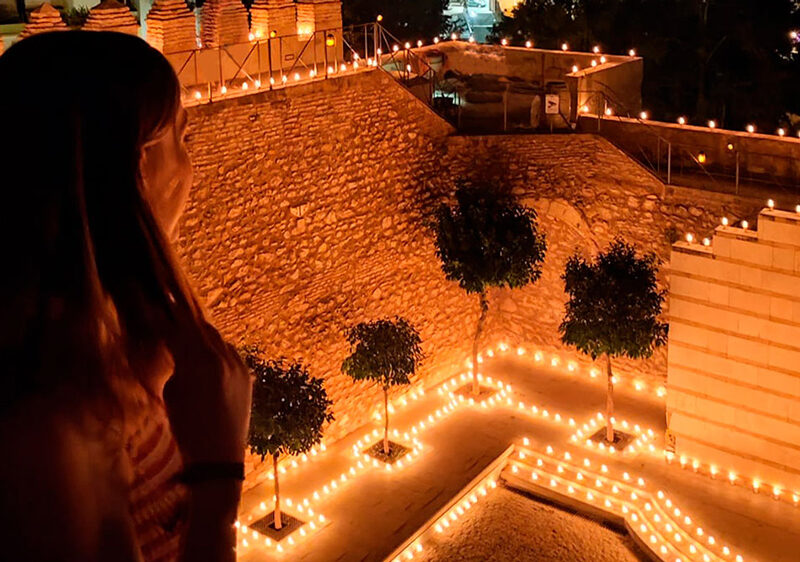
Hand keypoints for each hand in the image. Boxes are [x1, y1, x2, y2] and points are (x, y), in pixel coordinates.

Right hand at [162, 303, 251, 465]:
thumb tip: (176, 346)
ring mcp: (239, 365)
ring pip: (217, 338)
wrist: (219, 457)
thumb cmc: (187, 428)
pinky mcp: (247, 374)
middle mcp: (223, 359)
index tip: (150, 305)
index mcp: (200, 363)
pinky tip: (206, 350)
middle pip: (200, 327)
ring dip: (200, 332)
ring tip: (185, 326)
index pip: (177, 330)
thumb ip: (177, 364)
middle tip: (167, 306)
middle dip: (182, 318)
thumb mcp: (173, 393)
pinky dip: (216, 348)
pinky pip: (230, 351)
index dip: (161, 317)